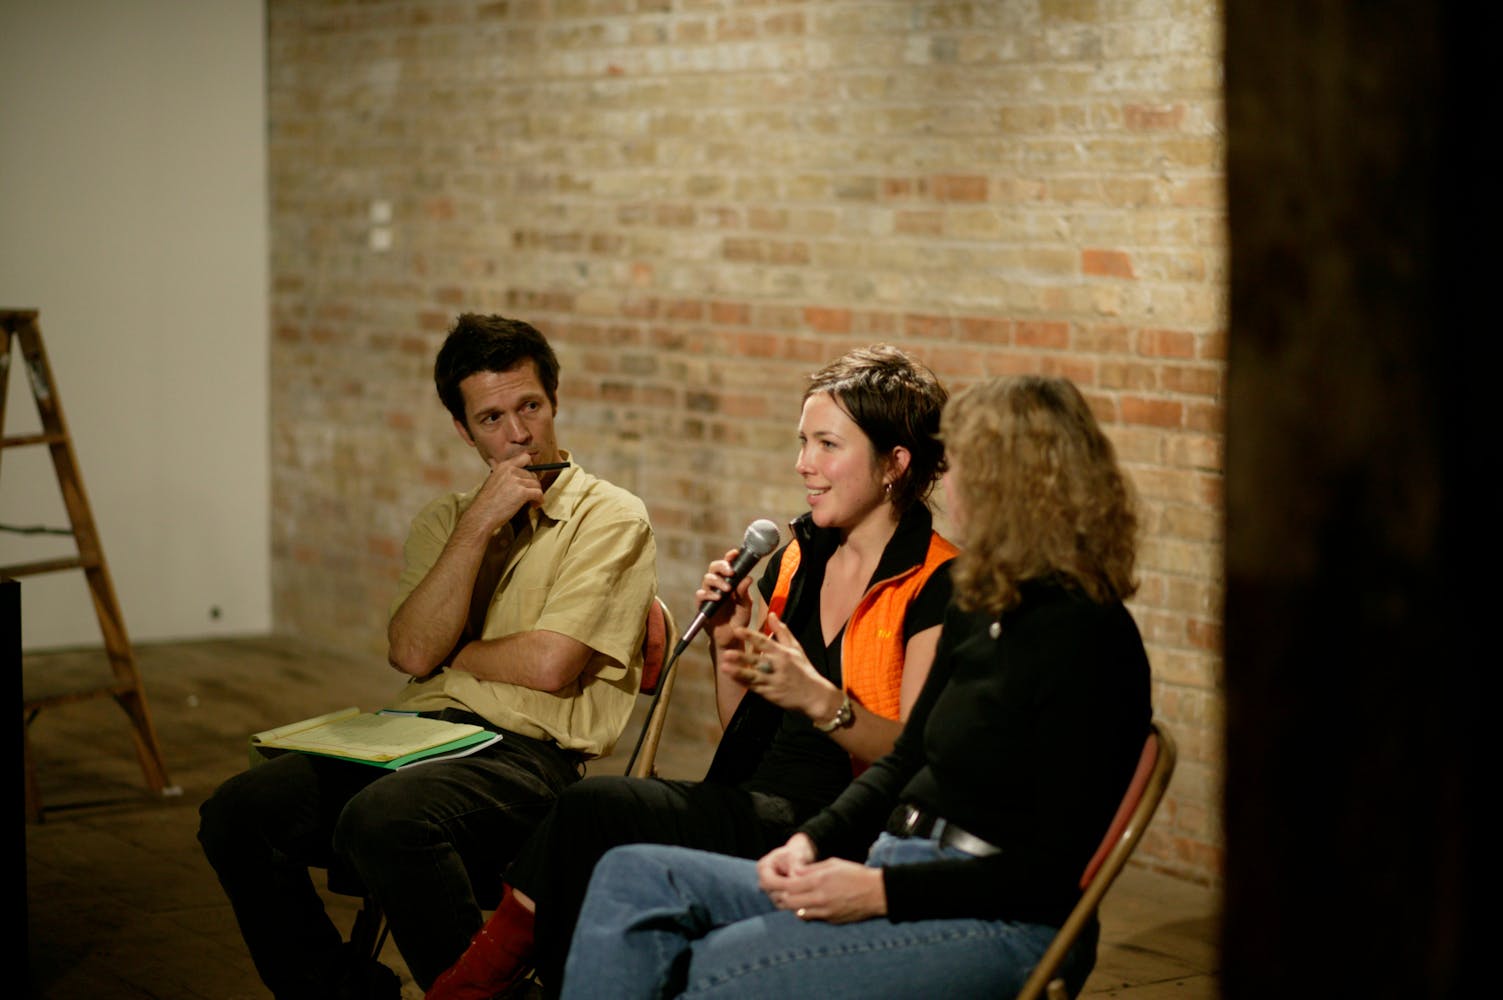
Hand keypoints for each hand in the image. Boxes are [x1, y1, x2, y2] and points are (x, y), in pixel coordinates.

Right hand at [466, 454, 545, 533]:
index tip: (531, 477)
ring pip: (536, 484)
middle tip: (530, 494)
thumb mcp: (492, 481)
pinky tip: (535, 505)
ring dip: (536, 494)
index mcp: (503, 466)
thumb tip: (510, 472)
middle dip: (533, 485)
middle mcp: (510, 470)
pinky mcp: (522, 492)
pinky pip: (538, 493)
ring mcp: (517, 481)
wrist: (481, 515)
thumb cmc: (485, 503)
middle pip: (532, 474)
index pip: (525, 458)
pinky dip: (539, 500)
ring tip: (532, 502)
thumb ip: (503, 475)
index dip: (531, 467)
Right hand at [697, 549, 754, 646]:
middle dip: (722, 566)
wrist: (731, 638)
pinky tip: (718, 598)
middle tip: (731, 571)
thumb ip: (744, 592)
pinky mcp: (702, 605)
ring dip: (718, 581)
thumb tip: (748, 578)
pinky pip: (700, 594)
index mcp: (729, 581)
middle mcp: (718, 585)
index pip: (727, 565)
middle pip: (714, 567)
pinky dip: (709, 594)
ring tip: (728, 589)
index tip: (735, 553)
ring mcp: (709, 594)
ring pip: (707, 578)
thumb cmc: (739, 619)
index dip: (729, 557)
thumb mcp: (746, 605)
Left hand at [724, 613, 840, 720]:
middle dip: (742, 657)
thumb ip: (782, 631)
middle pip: (757, 660)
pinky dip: (743, 683)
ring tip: (724, 667)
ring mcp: (773, 681)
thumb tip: (771, 614)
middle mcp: (777, 666)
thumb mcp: (796, 648)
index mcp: (783, 653)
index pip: (764, 642)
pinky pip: (754, 687)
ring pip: (753, 675)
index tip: (737, 630)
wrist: (815, 695)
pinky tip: (732, 678)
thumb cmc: (804, 669)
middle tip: (727, 652)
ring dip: (738, 671)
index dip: (750, 636)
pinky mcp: (770, 694)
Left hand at [759, 837, 885, 923]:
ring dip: (790, 906)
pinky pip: (811, 918)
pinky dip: (804, 912)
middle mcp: (820, 897)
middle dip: (780, 897)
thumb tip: (793, 873)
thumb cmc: (856, 874)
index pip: (788, 886)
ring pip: (797, 912)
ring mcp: (825, 911)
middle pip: (788, 902)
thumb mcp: (832, 864)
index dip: (775, 884)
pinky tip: (805, 905)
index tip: (769, 881)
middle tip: (776, 892)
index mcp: (819, 880)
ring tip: (789, 898)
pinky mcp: (831, 920)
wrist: (877, 893)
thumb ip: (811, 870)